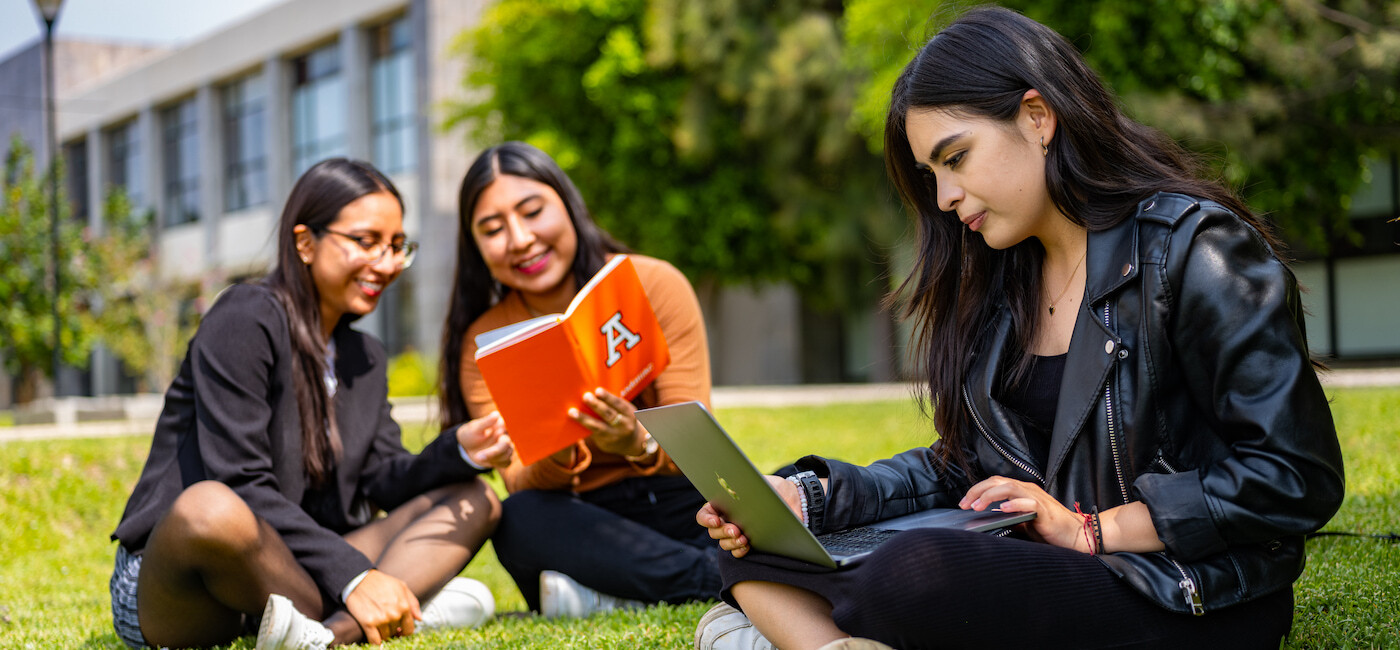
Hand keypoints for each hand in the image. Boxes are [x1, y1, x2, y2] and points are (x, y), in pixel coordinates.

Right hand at [344, 569, 420, 644]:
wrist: (359, 580)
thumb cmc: (381, 582)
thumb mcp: (402, 587)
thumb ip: (413, 603)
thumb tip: (419, 618)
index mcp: (404, 606)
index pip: (409, 629)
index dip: (404, 631)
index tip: (399, 630)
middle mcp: (394, 615)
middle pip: (396, 633)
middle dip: (392, 630)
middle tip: (386, 623)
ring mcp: (381, 619)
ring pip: (385, 637)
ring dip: (382, 633)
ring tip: (378, 624)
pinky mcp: (368, 623)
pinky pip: (374, 641)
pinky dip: (375, 641)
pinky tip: (374, 636)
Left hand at [456, 412, 513, 468]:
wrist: (467, 448)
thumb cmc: (471, 435)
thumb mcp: (474, 428)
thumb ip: (486, 422)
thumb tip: (496, 414)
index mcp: (501, 424)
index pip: (509, 425)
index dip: (505, 431)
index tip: (498, 433)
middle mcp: (507, 435)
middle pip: (506, 443)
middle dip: (494, 451)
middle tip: (479, 456)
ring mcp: (507, 447)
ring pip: (507, 454)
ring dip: (492, 457)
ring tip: (478, 456)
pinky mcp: (506, 458)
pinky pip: (506, 462)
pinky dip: (495, 462)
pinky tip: (485, 459)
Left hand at [569, 388, 643, 455]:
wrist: (630, 442)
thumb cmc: (622, 419)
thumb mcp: (623, 411)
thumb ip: (612, 404)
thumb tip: (590, 393)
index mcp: (629, 412)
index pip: (618, 404)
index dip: (608, 398)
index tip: (597, 391)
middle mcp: (623, 425)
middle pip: (609, 414)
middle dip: (596, 405)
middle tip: (585, 396)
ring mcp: (614, 435)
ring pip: (598, 426)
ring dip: (584, 418)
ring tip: (572, 412)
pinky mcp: (605, 442)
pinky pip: (592, 433)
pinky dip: (583, 425)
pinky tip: (573, 420)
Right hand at [695, 475, 796, 557]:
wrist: (793, 500)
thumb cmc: (772, 488)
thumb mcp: (758, 481)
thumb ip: (743, 486)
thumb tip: (732, 492)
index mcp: (723, 504)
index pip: (705, 514)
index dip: (706, 519)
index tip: (716, 521)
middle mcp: (727, 520)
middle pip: (713, 532)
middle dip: (722, 532)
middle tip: (735, 530)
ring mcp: (737, 533)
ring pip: (724, 544)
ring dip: (731, 542)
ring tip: (744, 538)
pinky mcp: (749, 544)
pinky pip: (737, 553)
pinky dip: (739, 551)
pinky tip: (747, 546)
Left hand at [958, 476, 1090, 552]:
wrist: (1076, 535)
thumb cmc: (1050, 529)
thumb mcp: (1023, 522)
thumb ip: (1008, 517)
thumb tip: (987, 519)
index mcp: (1021, 491)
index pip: (994, 483)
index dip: (977, 490)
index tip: (963, 503)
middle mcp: (1027, 490)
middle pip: (997, 482)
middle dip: (977, 491)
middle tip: (964, 504)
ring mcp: (1036, 498)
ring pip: (1009, 487)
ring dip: (990, 496)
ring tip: (977, 506)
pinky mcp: (1045, 510)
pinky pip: (1028, 502)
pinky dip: (1014, 504)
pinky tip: (1002, 509)